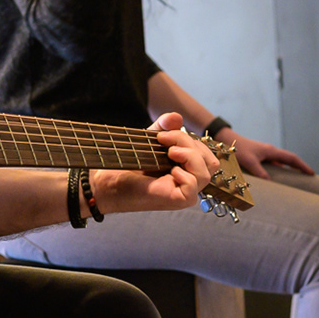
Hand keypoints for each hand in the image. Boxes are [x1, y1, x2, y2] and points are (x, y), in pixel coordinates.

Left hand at [91, 113, 220, 212]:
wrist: (109, 182)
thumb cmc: (129, 165)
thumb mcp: (150, 142)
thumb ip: (165, 129)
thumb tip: (177, 117)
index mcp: (187, 168)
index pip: (205, 153)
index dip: (190, 140)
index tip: (163, 134)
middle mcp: (190, 181)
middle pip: (209, 160)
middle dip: (189, 143)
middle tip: (164, 140)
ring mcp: (187, 192)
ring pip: (206, 171)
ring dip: (189, 155)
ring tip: (168, 153)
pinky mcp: (180, 200)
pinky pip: (195, 185)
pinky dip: (184, 174)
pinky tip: (169, 171)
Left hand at [220, 129, 312, 180]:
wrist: (228, 140)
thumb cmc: (238, 149)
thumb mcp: (249, 162)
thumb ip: (260, 172)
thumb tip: (271, 183)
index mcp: (271, 151)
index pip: (292, 158)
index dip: (302, 166)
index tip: (311, 173)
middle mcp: (270, 152)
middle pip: (289, 160)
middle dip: (299, 168)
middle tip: (308, 178)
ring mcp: (265, 154)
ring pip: (281, 163)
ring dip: (289, 170)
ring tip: (296, 180)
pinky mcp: (259, 157)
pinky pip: (273, 165)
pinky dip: (279, 171)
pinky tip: (278, 178)